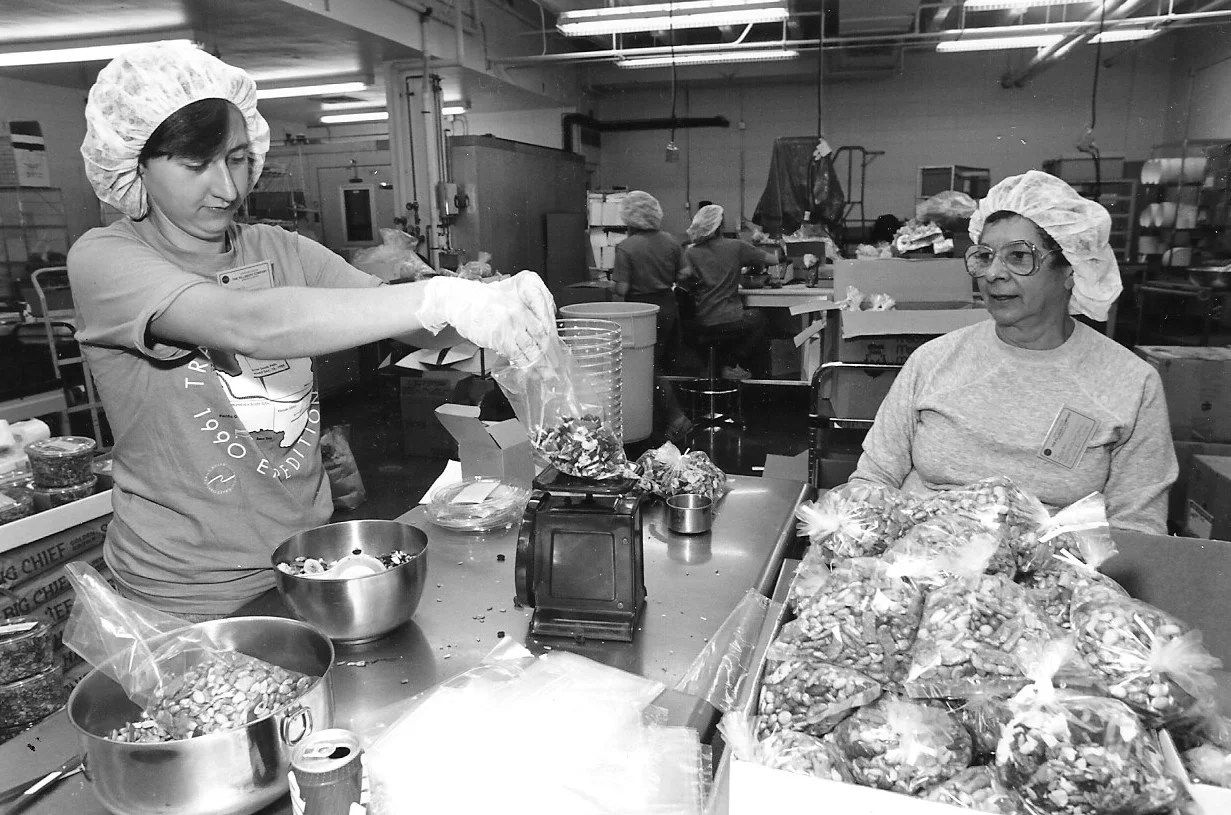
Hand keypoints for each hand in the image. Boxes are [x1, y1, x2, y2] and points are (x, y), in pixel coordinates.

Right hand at [415, 276, 551, 366]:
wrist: (461, 301)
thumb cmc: (483, 301)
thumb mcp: (509, 300)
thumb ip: (525, 314)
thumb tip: (539, 333)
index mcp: (524, 304)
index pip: (543, 327)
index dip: (550, 343)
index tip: (554, 353)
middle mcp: (519, 314)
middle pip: (539, 340)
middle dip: (546, 356)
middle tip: (552, 368)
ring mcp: (509, 326)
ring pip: (528, 349)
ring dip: (536, 364)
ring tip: (542, 374)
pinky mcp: (497, 337)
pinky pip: (513, 354)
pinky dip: (520, 362)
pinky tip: (524, 367)